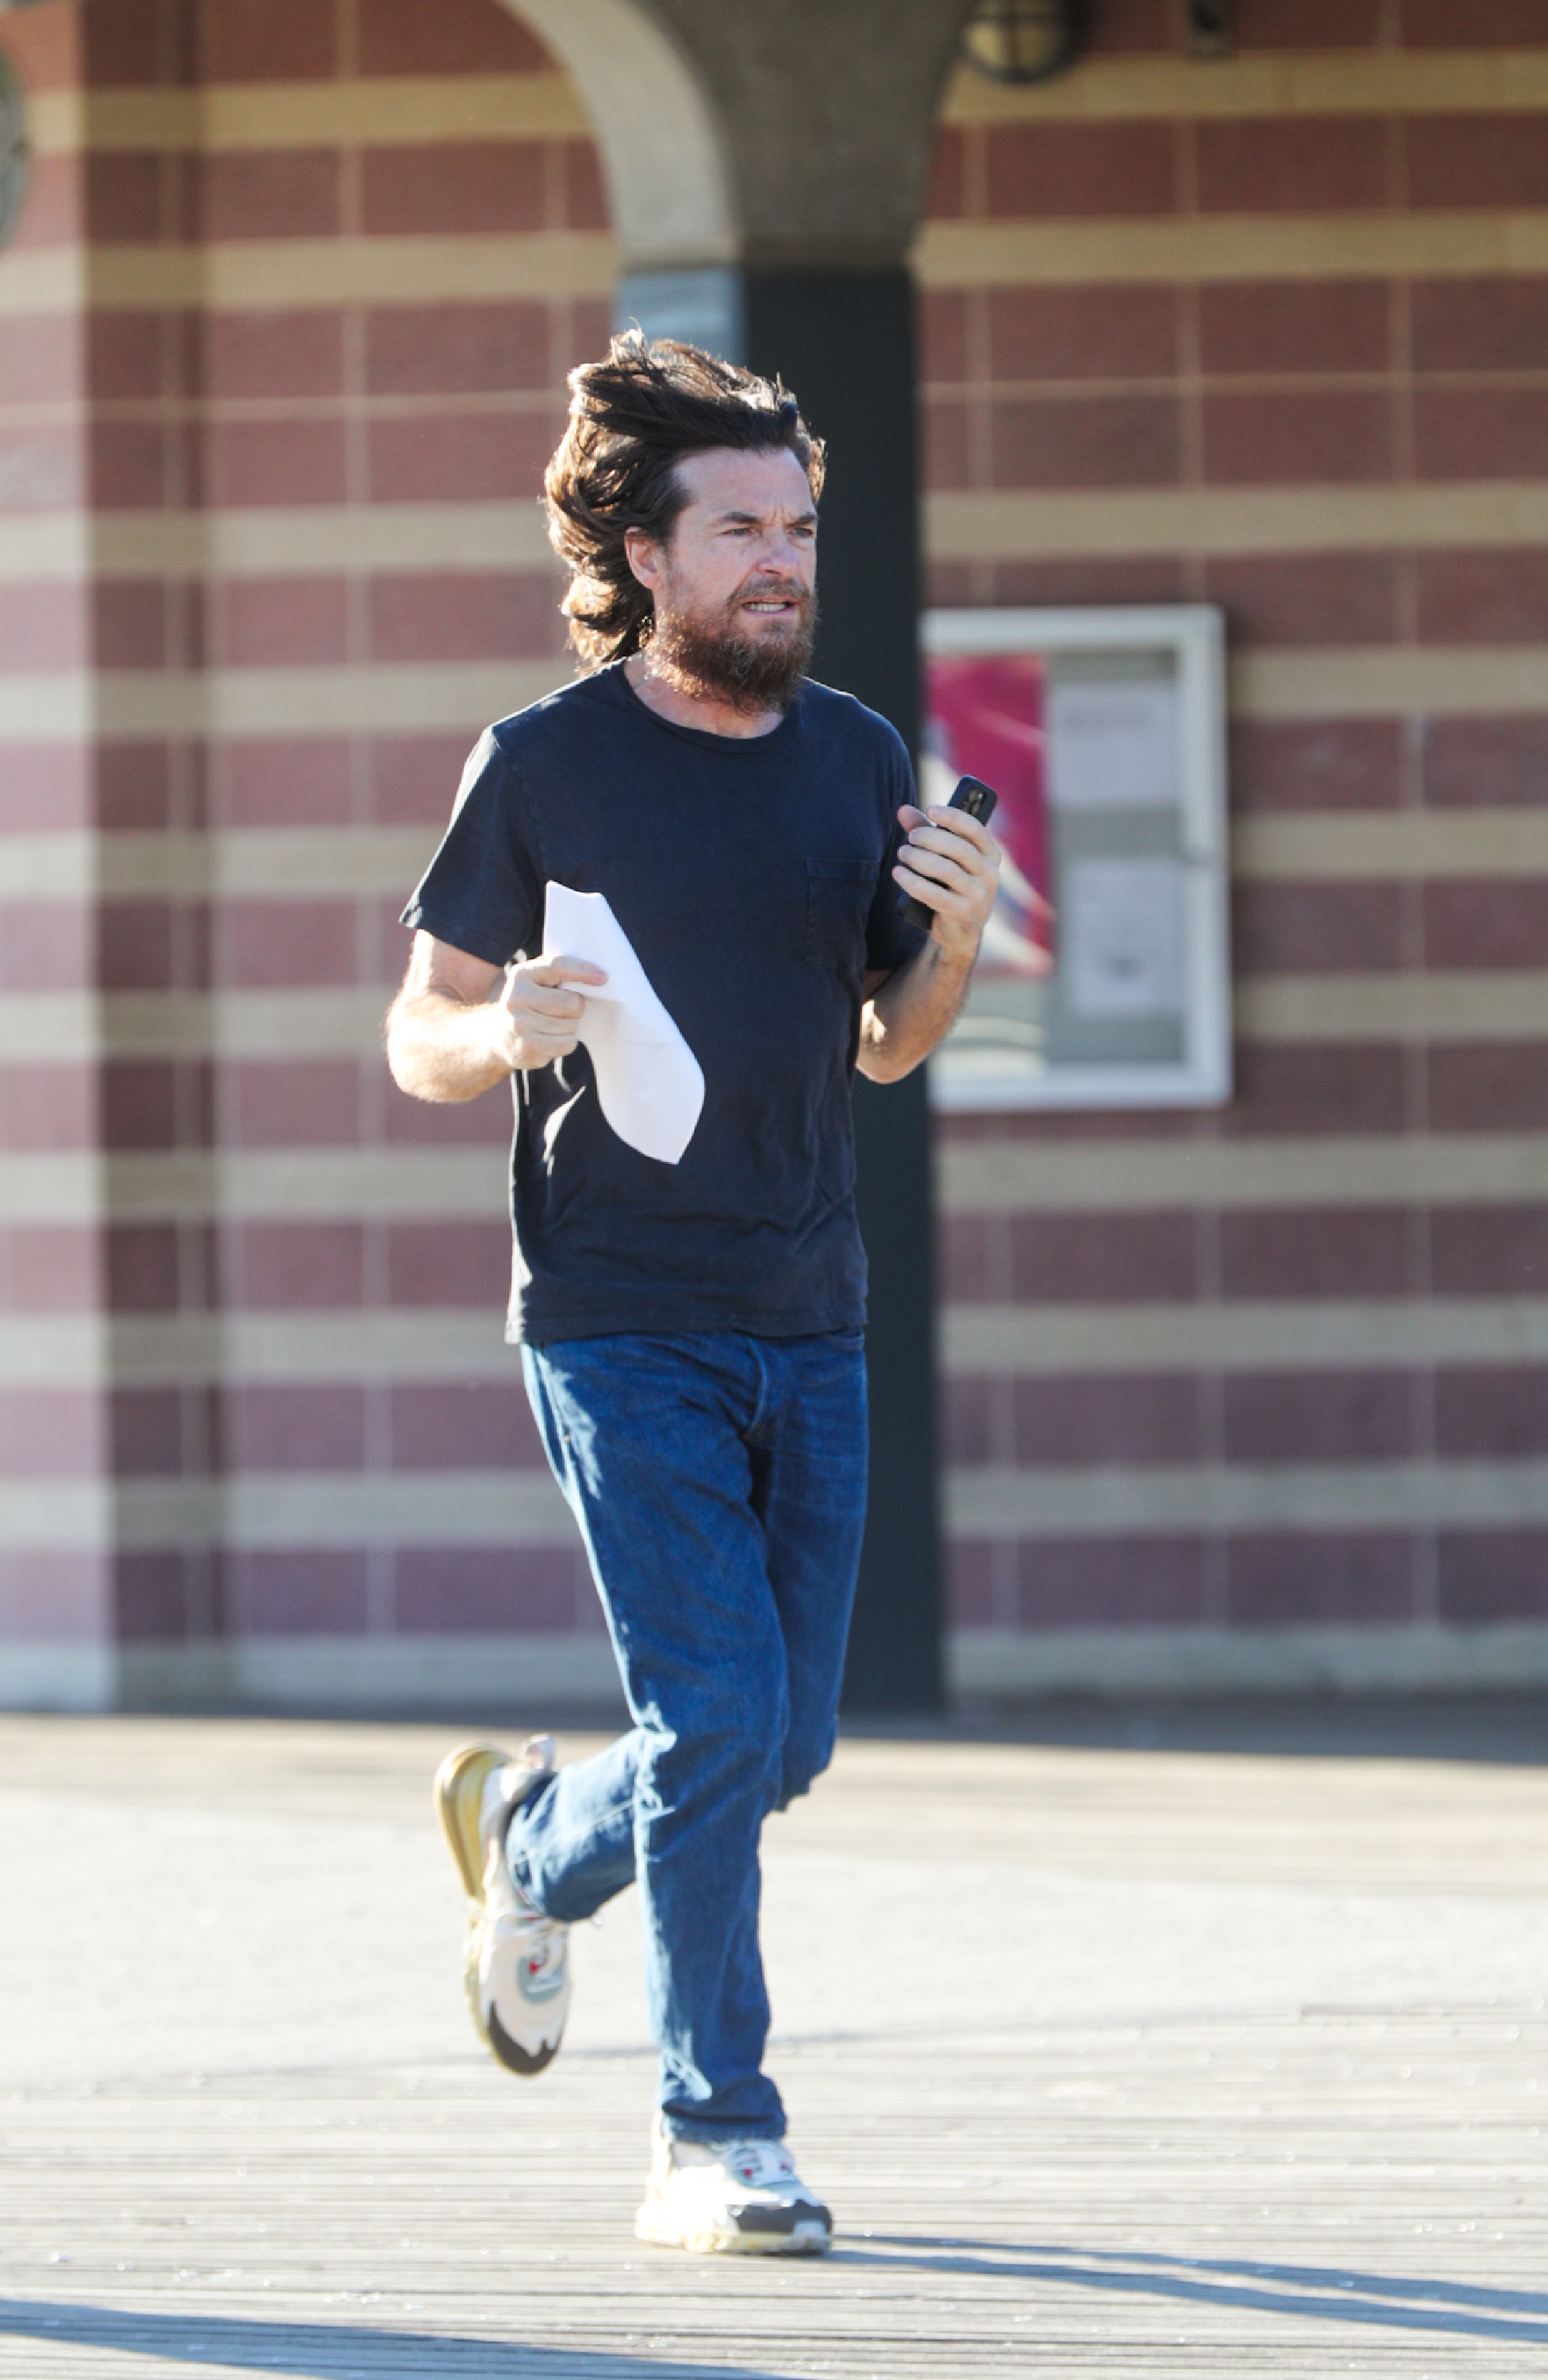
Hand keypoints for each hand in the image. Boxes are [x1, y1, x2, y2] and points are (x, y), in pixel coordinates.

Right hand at [493, 953, 606, 1070]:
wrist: (500, 1036)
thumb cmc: (530, 1003)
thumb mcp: (535, 981)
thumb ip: (558, 974)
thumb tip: (598, 978)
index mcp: (522, 975)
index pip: (557, 966)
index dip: (582, 971)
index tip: (603, 978)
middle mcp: (517, 998)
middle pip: (571, 1003)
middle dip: (577, 1007)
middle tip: (566, 1009)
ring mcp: (520, 1025)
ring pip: (571, 1025)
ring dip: (570, 1026)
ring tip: (553, 1024)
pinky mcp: (528, 1047)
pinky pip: (567, 1043)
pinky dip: (566, 1042)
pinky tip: (550, 1038)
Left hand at [892, 802, 1000, 963]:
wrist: (961, 931)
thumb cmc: (952, 886)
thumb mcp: (945, 858)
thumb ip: (926, 832)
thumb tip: (903, 810)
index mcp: (990, 855)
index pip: (975, 829)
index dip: (953, 817)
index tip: (931, 809)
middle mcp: (990, 874)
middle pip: (959, 848)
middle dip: (931, 838)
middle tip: (910, 837)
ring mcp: (979, 895)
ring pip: (947, 871)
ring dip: (919, 859)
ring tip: (902, 854)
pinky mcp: (963, 913)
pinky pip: (935, 895)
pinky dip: (914, 883)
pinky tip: (899, 874)